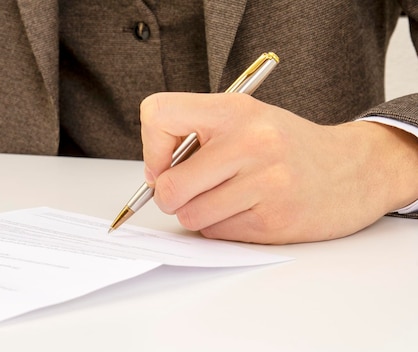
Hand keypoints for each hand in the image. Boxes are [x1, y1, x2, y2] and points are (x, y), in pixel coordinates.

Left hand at [140, 93, 417, 243]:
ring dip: (197, 214)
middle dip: (169, 196)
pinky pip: (217, 234)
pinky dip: (221, 227)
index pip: (158, 115)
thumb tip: (152, 174)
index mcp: (234, 109)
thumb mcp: (244, 119)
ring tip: (224, 198)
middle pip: (169, 186)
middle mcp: (250, 143)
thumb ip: (196, 135)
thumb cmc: (287, 145)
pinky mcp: (274, 220)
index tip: (164, 162)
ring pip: (190, 216)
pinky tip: (246, 210)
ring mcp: (265, 183)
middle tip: (185, 191)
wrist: (354, 169)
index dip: (151, 146)